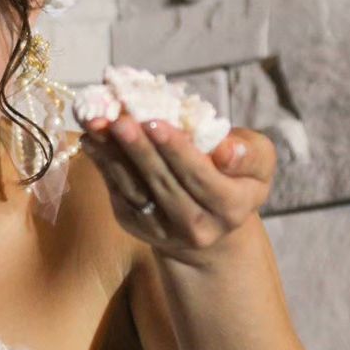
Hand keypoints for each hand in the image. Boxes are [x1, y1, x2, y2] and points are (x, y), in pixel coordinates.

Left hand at [79, 110, 275, 262]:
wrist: (211, 223)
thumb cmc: (235, 178)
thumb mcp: (257, 164)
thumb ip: (248, 154)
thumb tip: (226, 150)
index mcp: (231, 208)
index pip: (201, 177)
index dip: (176, 150)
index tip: (155, 122)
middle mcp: (197, 227)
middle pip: (163, 183)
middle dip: (138, 149)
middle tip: (119, 119)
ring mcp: (162, 230)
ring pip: (134, 189)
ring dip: (111, 155)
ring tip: (96, 124)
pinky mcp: (135, 225)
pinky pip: (117, 191)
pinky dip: (102, 163)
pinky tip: (92, 138)